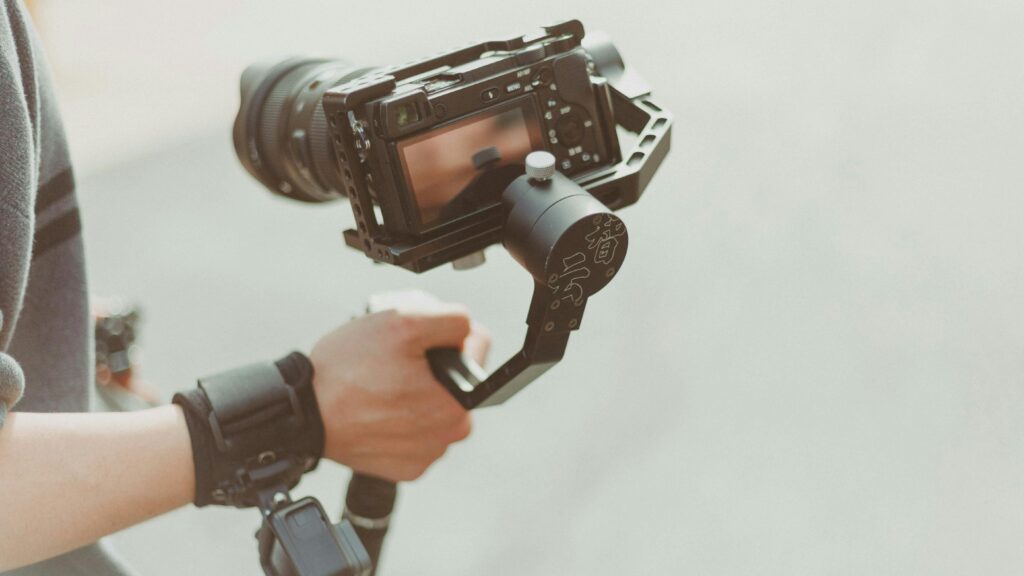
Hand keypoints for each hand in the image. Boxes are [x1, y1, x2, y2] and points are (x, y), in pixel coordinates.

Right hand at [310, 290, 489, 481]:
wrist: (301, 413)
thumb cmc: (345, 372)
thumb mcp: (402, 323)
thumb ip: (451, 320)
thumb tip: (470, 329)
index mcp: (458, 405)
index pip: (475, 350)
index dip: (445, 335)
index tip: (413, 341)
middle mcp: (448, 436)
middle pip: (454, 380)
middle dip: (431, 365)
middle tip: (393, 360)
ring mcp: (425, 456)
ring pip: (433, 405)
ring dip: (414, 391)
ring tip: (379, 383)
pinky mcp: (403, 467)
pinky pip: (414, 431)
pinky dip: (399, 417)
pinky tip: (376, 408)